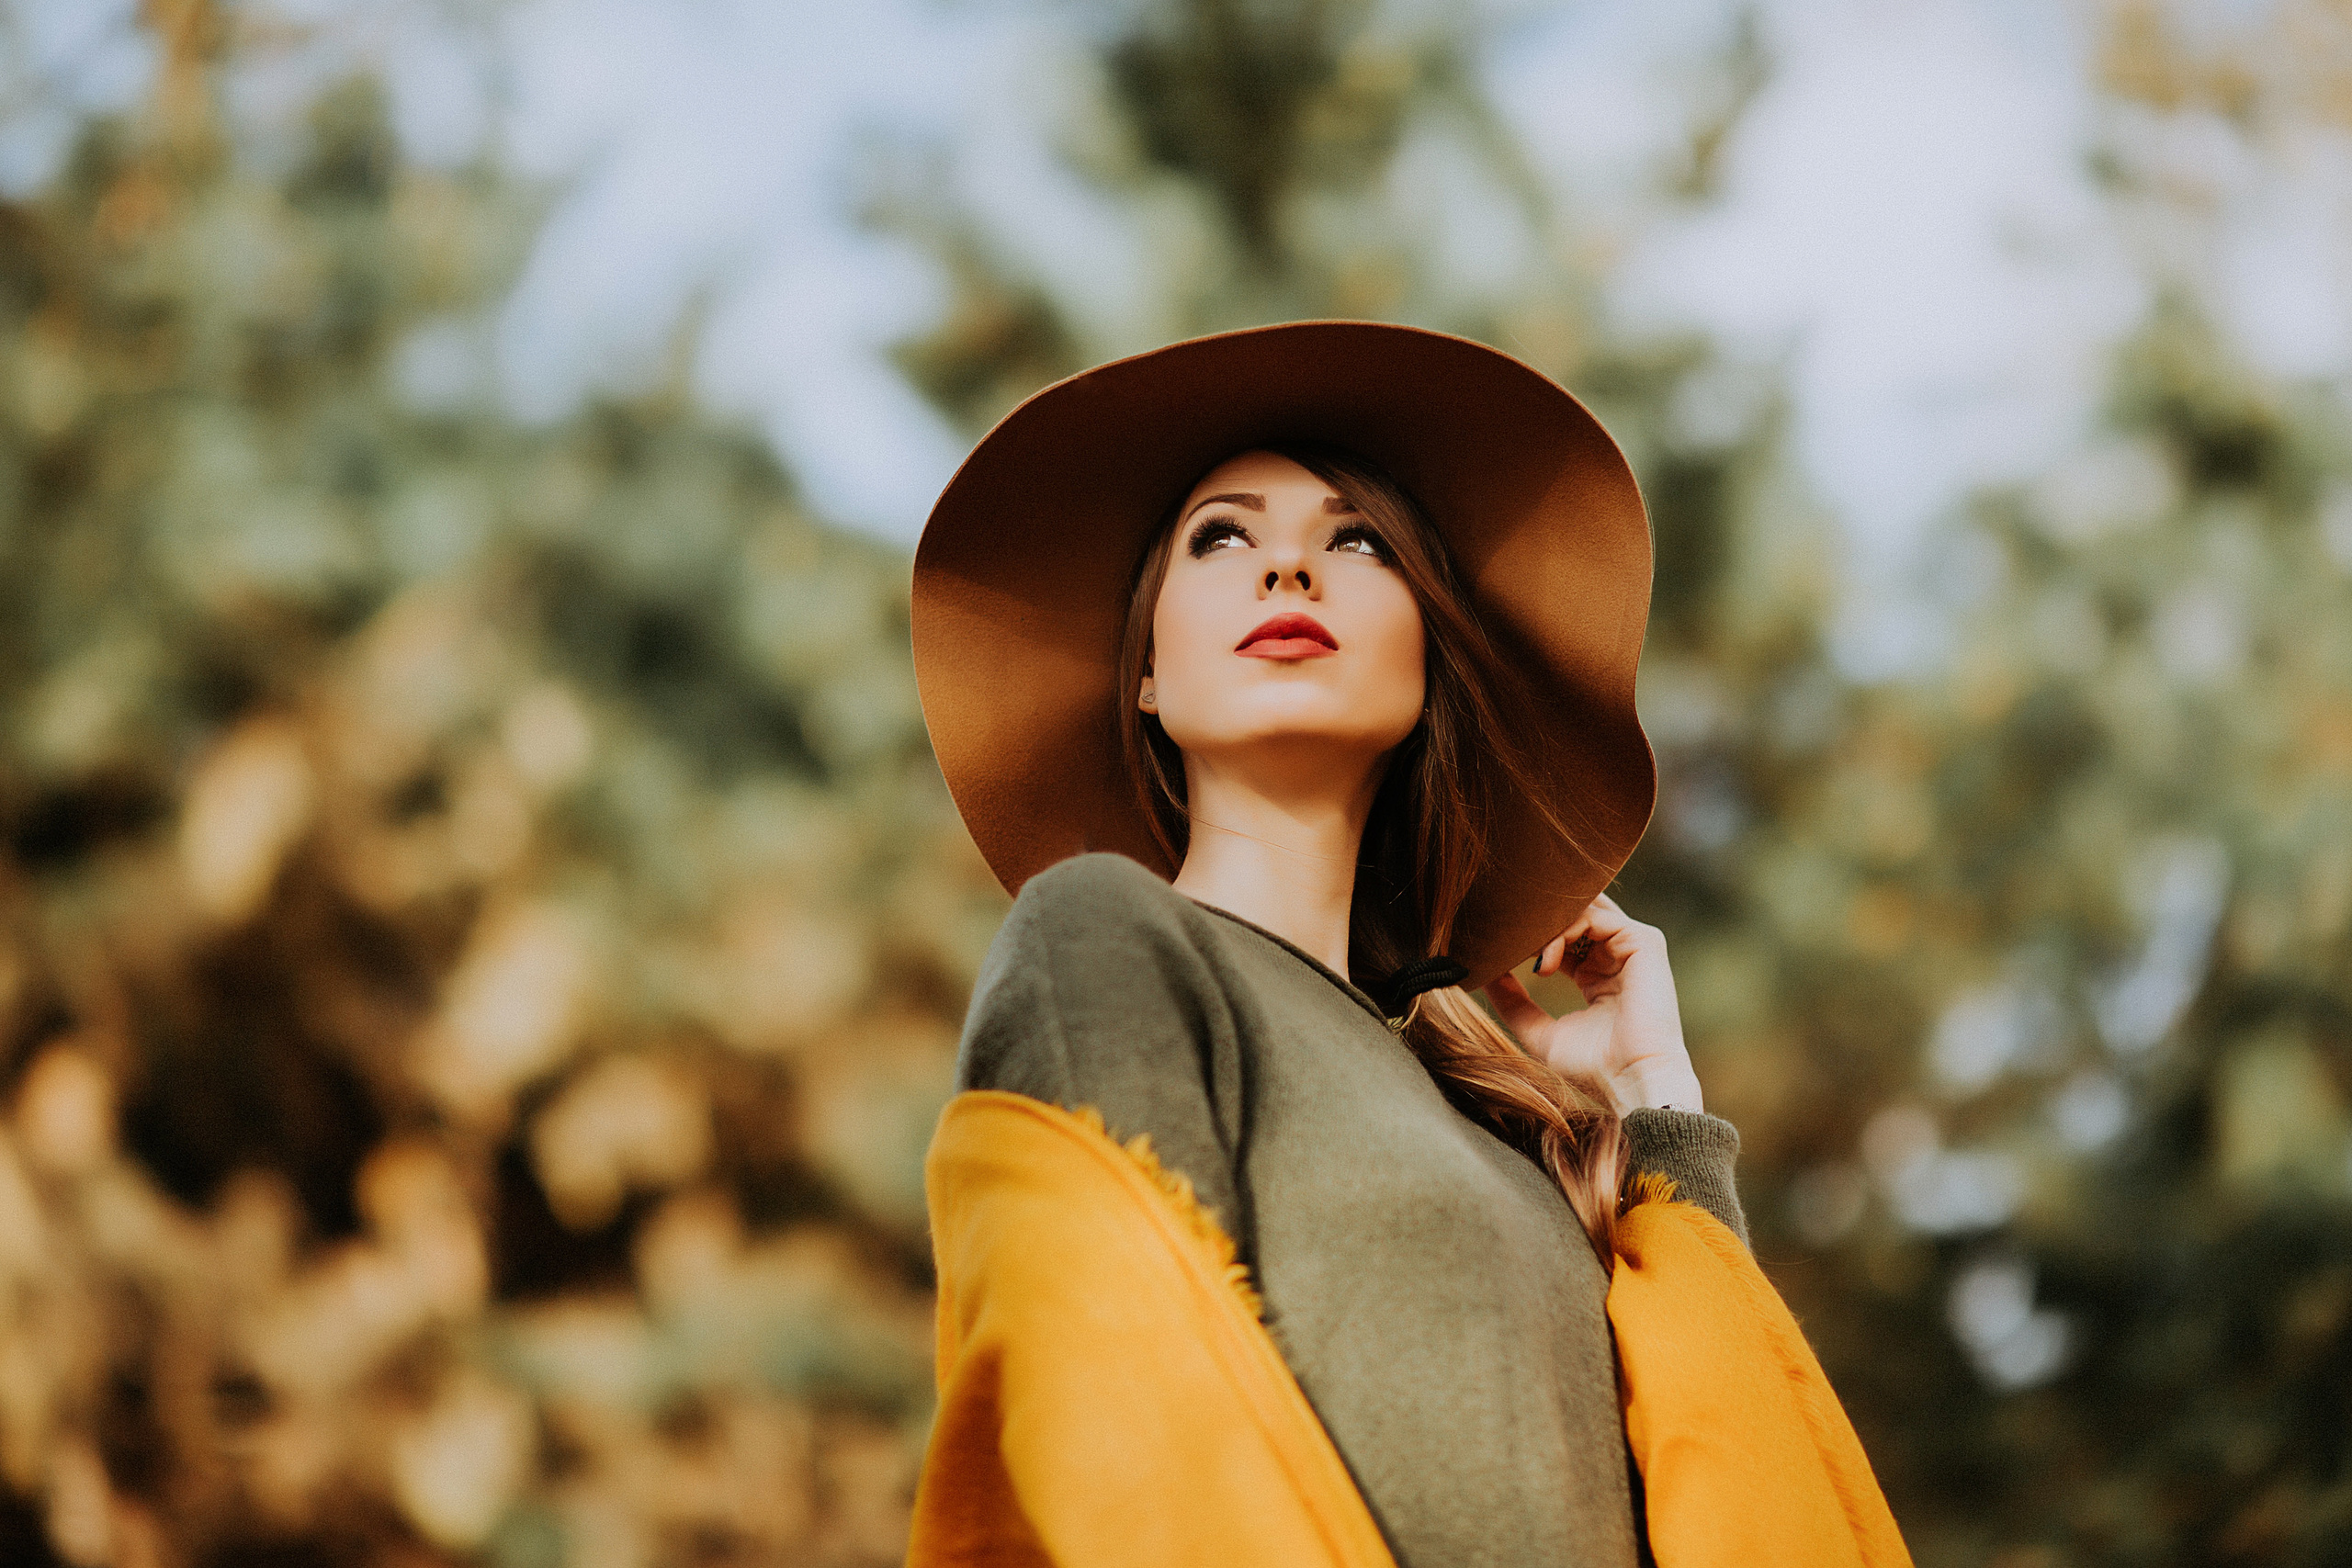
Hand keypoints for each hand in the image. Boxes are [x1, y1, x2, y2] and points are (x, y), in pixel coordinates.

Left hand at [1483, 892, 1704, 1114]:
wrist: (1632, 1082)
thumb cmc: (1592, 1069)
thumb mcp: (1538, 1033)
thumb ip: (1513, 1002)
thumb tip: (1486, 972)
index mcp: (1596, 974)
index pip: (1560, 934)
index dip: (1527, 936)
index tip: (1497, 949)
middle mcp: (1615, 956)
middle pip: (1573, 912)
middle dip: (1536, 921)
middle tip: (1506, 941)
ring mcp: (1631, 947)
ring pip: (1581, 907)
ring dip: (1545, 927)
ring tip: (1526, 959)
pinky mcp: (1644, 942)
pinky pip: (1596, 916)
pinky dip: (1563, 931)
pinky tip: (1545, 963)